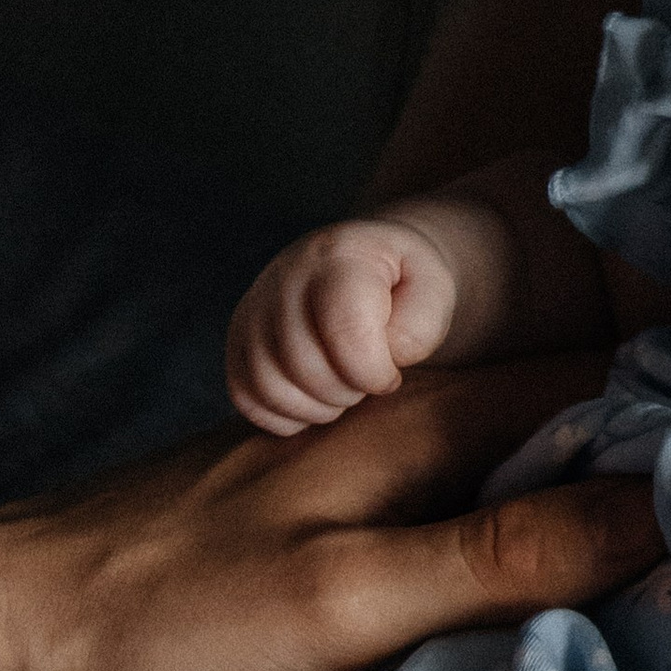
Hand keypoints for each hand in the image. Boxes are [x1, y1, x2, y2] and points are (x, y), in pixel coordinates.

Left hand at [0, 357, 659, 670]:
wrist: (21, 624)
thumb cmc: (174, 617)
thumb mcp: (352, 602)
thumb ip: (502, 556)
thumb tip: (663, 517)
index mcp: (427, 416)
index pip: (608, 387)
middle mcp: (415, 413)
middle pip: (586, 404)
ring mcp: (382, 454)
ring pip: (537, 443)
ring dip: (621, 473)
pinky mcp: (352, 503)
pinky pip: (484, 489)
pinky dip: (547, 510)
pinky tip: (583, 562)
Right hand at [229, 215, 465, 436]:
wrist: (366, 265)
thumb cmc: (403, 285)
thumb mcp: (434, 289)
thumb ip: (420, 325)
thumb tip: (382, 356)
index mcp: (338, 256)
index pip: (344, 329)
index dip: (373, 371)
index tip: (390, 374)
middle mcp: (284, 277)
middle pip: (305, 365)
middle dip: (348, 391)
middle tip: (367, 380)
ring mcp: (253, 309)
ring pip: (271, 387)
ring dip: (317, 406)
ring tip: (343, 387)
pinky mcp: (237, 341)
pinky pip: (247, 398)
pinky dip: (285, 414)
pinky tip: (315, 396)